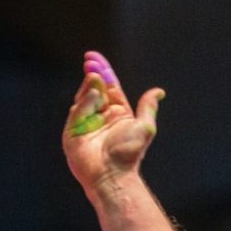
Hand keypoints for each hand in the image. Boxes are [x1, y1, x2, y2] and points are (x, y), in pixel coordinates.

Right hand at [62, 51, 164, 193]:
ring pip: (85, 97)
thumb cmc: (130, 153)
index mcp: (117, 112)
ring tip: (95, 75)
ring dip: (90, 85)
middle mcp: (100, 115)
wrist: (112, 173)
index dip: (103, 71)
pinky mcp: (72, 131)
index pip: (109, 87)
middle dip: (93, 73)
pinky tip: (94, 97)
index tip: (94, 57)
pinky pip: (77, 111)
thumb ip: (148, 107)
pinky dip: (85, 102)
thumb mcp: (144, 126)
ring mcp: (85, 122)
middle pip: (95, 88)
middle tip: (90, 60)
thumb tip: (159, 91)